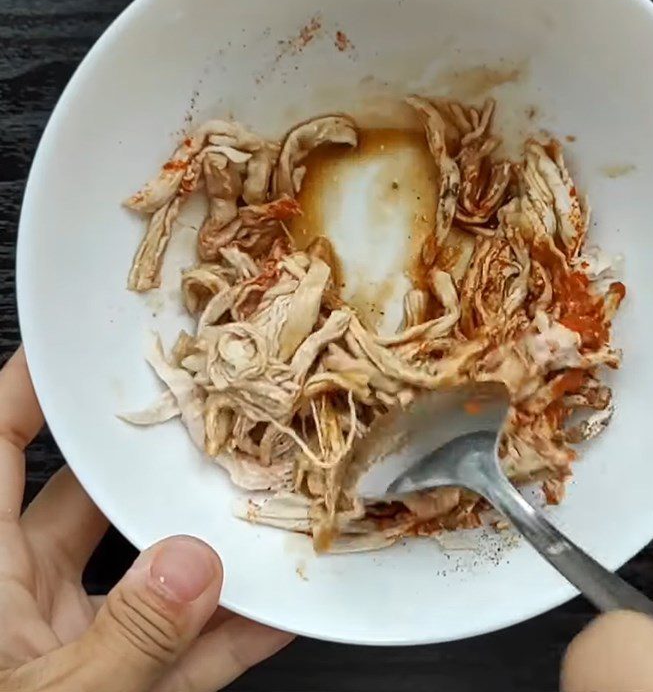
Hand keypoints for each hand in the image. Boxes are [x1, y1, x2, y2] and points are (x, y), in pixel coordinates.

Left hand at [0, 348, 292, 691]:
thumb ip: (128, 638)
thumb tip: (195, 565)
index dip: (26, 392)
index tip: (74, 349)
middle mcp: (21, 598)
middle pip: (89, 502)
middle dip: (151, 466)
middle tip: (209, 426)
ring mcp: (69, 644)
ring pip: (144, 574)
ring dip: (204, 552)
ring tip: (256, 511)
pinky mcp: (113, 686)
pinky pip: (177, 647)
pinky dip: (224, 632)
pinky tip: (272, 611)